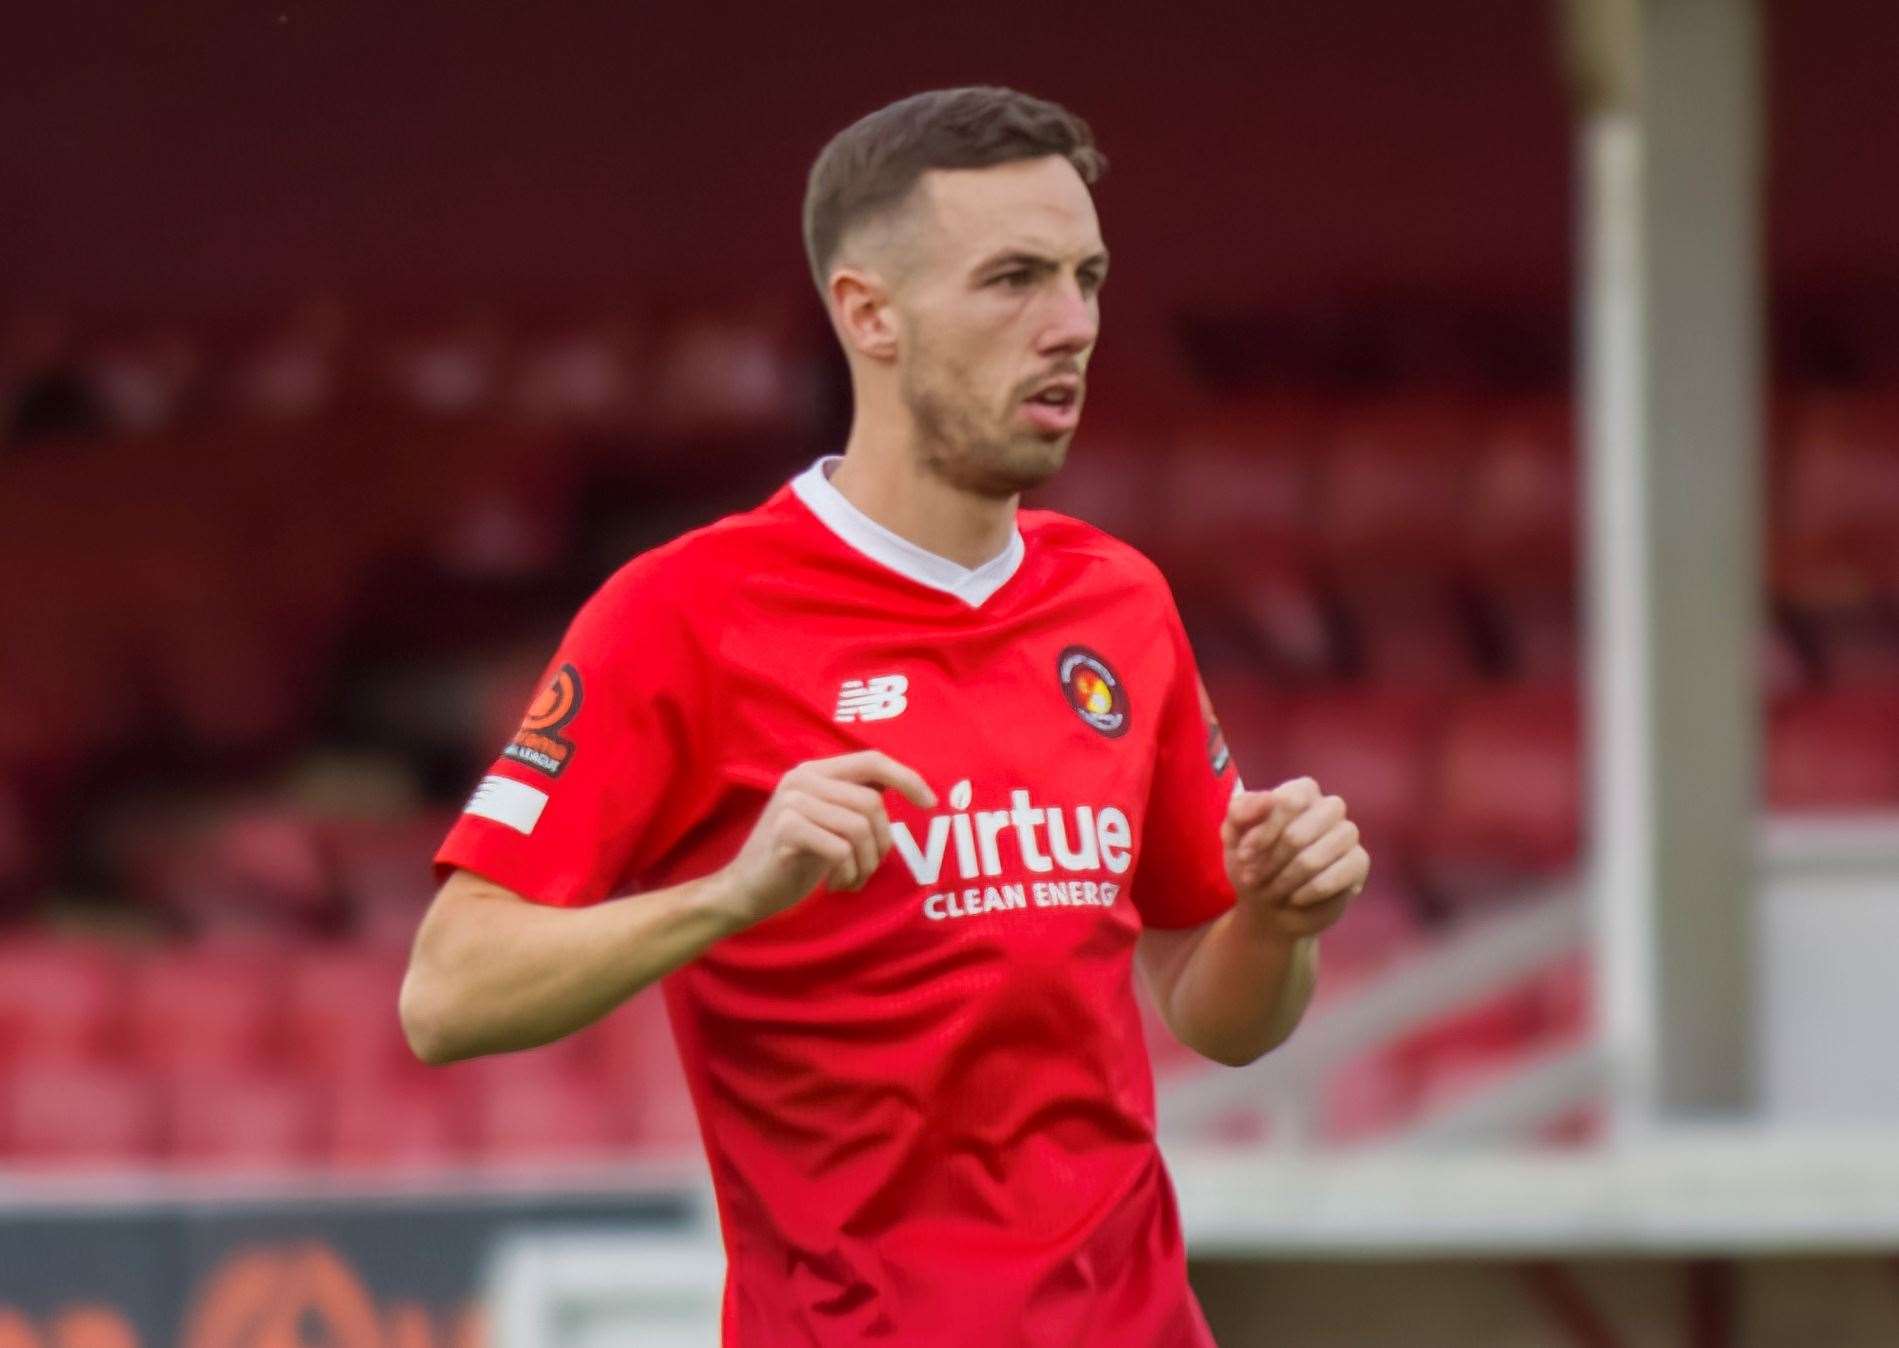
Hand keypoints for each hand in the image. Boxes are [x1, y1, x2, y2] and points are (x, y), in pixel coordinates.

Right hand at [711, 750, 935, 929]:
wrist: (747, 889)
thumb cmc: (796, 857)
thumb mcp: (829, 821)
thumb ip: (855, 799)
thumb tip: (903, 785)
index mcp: (816, 770)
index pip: (872, 760)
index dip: (907, 778)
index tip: (931, 803)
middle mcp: (802, 778)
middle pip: (871, 803)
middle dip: (882, 844)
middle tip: (868, 869)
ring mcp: (792, 802)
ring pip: (860, 827)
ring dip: (866, 864)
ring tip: (852, 879)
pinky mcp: (786, 830)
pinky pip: (841, 849)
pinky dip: (848, 873)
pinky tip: (835, 884)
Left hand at [1221, 777, 1369, 941]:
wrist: (1268, 905)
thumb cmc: (1252, 861)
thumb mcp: (1233, 834)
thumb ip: (1240, 810)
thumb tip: (1268, 798)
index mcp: (1302, 791)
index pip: (1288, 802)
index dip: (1263, 833)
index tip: (1243, 857)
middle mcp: (1329, 807)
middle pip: (1299, 834)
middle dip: (1270, 862)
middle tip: (1253, 879)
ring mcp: (1347, 834)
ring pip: (1317, 857)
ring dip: (1287, 880)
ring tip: (1271, 891)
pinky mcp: (1359, 863)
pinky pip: (1340, 875)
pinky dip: (1310, 891)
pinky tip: (1296, 898)